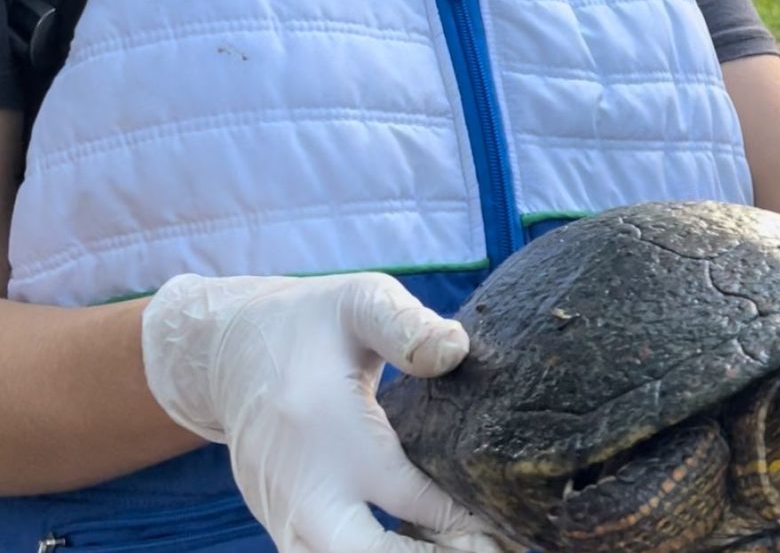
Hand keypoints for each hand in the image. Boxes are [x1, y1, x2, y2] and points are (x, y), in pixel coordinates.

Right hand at [141, 273, 499, 552]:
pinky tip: (426, 545)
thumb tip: (456, 350)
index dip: (466, 519)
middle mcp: (303, 487)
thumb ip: (405, 324)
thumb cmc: (306, 323)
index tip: (507, 519)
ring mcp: (287, 514)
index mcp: (330, 432)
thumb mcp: (357, 302)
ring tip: (463, 547)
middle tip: (491, 548)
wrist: (222, 352)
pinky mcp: (283, 526)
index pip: (412, 499)